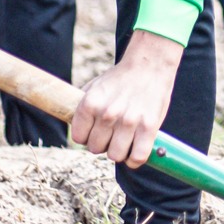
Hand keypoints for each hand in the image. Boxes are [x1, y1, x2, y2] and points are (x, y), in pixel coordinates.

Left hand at [71, 31, 183, 168]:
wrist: (149, 64)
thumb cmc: (121, 78)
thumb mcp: (95, 86)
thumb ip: (83, 106)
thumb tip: (73, 125)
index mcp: (90, 103)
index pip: (79, 138)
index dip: (87, 136)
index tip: (96, 131)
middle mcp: (107, 114)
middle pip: (96, 149)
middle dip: (103, 143)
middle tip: (112, 134)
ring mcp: (129, 121)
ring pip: (115, 156)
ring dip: (119, 151)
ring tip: (124, 141)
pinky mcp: (149, 127)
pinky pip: (137, 157)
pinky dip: (135, 159)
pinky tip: (135, 150)